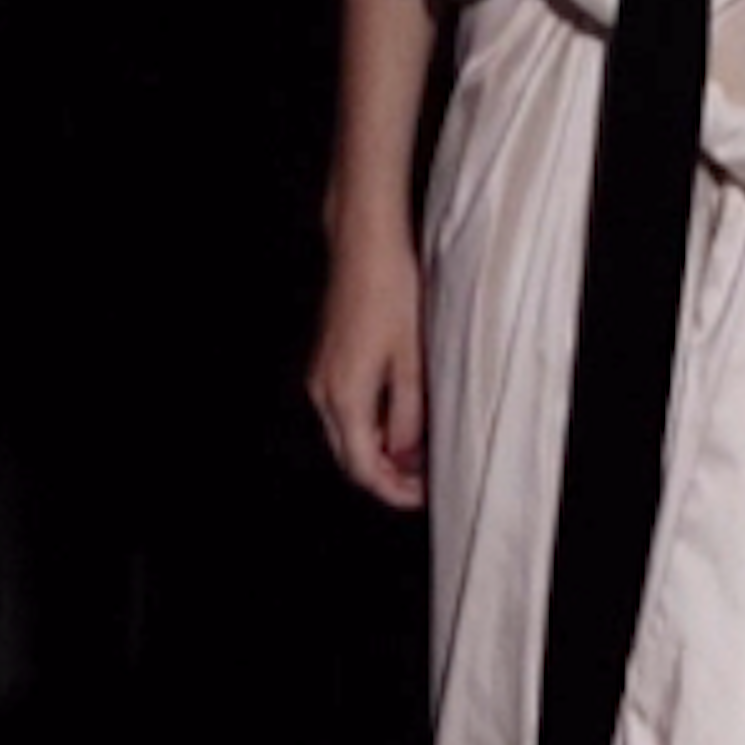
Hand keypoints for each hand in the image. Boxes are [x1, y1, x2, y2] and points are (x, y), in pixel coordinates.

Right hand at [309, 237, 429, 508]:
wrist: (363, 245)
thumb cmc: (392, 292)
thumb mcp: (413, 359)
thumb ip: (409, 414)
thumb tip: (407, 454)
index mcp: (345, 397)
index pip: (364, 469)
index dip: (394, 491)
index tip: (423, 498)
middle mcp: (322, 393)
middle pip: (350, 458)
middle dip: (387, 478)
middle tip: (425, 483)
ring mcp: (319, 377)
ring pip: (346, 436)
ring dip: (379, 453)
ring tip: (421, 454)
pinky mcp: (325, 363)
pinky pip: (343, 412)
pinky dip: (370, 427)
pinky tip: (401, 421)